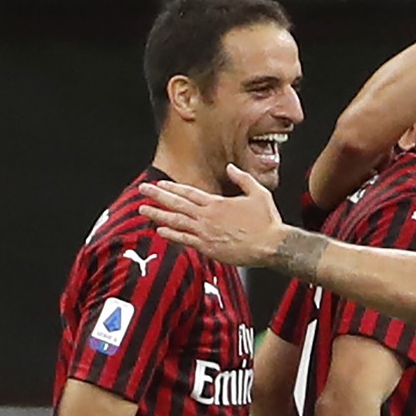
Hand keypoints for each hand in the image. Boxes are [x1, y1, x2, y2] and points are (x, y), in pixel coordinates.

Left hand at [139, 165, 287, 267]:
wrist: (272, 245)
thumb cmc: (268, 222)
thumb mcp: (259, 193)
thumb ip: (242, 178)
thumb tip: (230, 168)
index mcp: (217, 203)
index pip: (189, 192)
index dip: (172, 188)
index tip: (159, 185)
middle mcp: (207, 217)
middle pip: (177, 204)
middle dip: (157, 196)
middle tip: (143, 190)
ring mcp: (206, 233)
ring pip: (176, 221)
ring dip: (158, 214)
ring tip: (143, 210)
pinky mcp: (208, 248)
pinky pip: (184, 239)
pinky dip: (171, 234)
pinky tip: (160, 230)